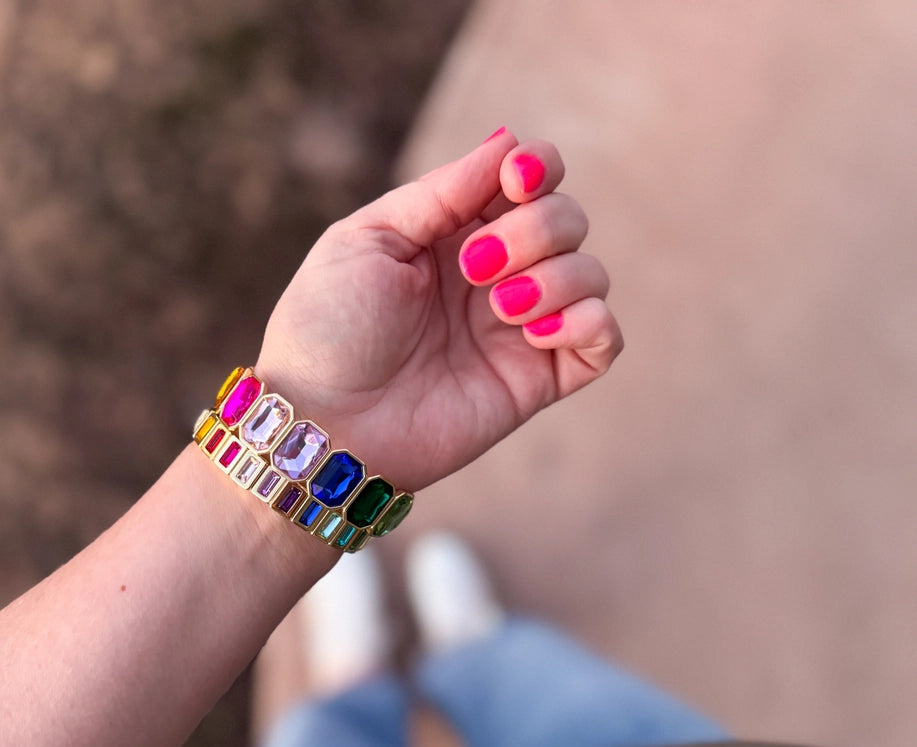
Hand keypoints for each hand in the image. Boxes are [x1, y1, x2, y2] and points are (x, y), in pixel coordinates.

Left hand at [255, 129, 622, 491]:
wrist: (323, 422)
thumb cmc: (328, 326)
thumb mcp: (370, 238)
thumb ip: (442, 192)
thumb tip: (508, 142)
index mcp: (454, 230)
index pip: (531, 177)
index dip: (538, 168)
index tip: (515, 182)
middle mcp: (496, 272)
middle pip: (567, 217)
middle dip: (536, 229)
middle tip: (475, 268)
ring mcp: (520, 326)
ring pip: (592, 273)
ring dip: (557, 277)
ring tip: (500, 308)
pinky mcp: (537, 379)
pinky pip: (604, 339)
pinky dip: (589, 322)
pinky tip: (536, 332)